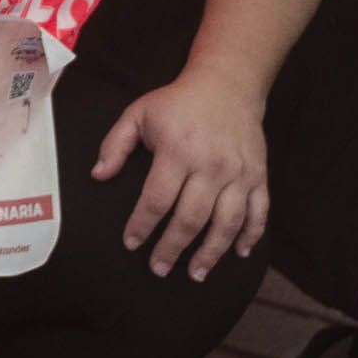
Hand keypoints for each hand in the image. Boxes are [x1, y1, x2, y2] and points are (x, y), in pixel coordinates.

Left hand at [94, 64, 269, 278]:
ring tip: (195, 274)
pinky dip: (251, 236)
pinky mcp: (259, 174)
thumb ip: (115, 144)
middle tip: (158, 268)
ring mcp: (239, 172)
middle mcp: (211, 164)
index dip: (142, 225)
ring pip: (227, 222)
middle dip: (173, 248)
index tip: (131, 243)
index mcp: (178, 149)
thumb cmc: (177, 102)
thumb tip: (98, 175)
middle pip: (191, 217)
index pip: (157, 198)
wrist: (227, 83)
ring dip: (211, 253)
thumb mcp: (139, 113)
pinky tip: (238, 254)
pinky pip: (259, 212)